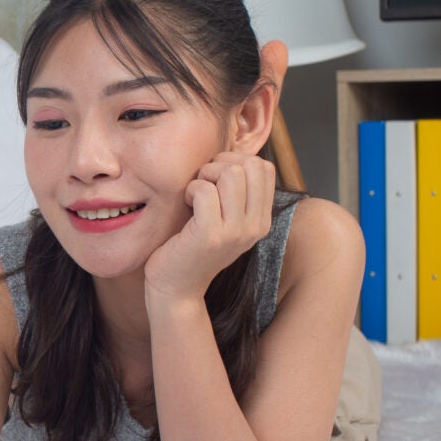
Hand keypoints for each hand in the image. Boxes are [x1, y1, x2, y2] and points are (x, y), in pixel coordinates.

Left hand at [142, 151, 275, 306]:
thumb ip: (236, 192)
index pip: (264, 168)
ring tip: (194, 195)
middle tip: (203, 184)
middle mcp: (255, 226)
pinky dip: (190, 190)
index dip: (235, 162)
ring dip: (205, 176)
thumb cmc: (193, 245)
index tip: (216, 179)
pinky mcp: (210, 235)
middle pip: (249, 165)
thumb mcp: (224, 219)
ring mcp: (235, 232)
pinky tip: (186, 205)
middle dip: (219, 165)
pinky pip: (204, 190)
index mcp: (261, 220)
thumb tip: (232, 153)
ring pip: (231, 174)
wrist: (176, 287)